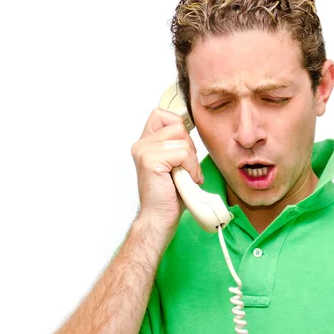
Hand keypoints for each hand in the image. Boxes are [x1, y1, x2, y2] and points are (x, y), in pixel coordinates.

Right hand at [130, 108, 202, 229]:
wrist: (159, 218)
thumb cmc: (170, 195)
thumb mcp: (175, 163)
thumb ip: (177, 144)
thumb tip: (191, 126)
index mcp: (146, 143)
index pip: (162, 114)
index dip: (178, 127)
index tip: (183, 150)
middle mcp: (141, 144)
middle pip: (178, 126)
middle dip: (189, 147)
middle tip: (185, 169)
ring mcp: (144, 151)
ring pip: (183, 140)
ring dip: (191, 161)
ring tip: (185, 176)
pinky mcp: (150, 160)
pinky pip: (182, 153)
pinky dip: (190, 168)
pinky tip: (184, 180)